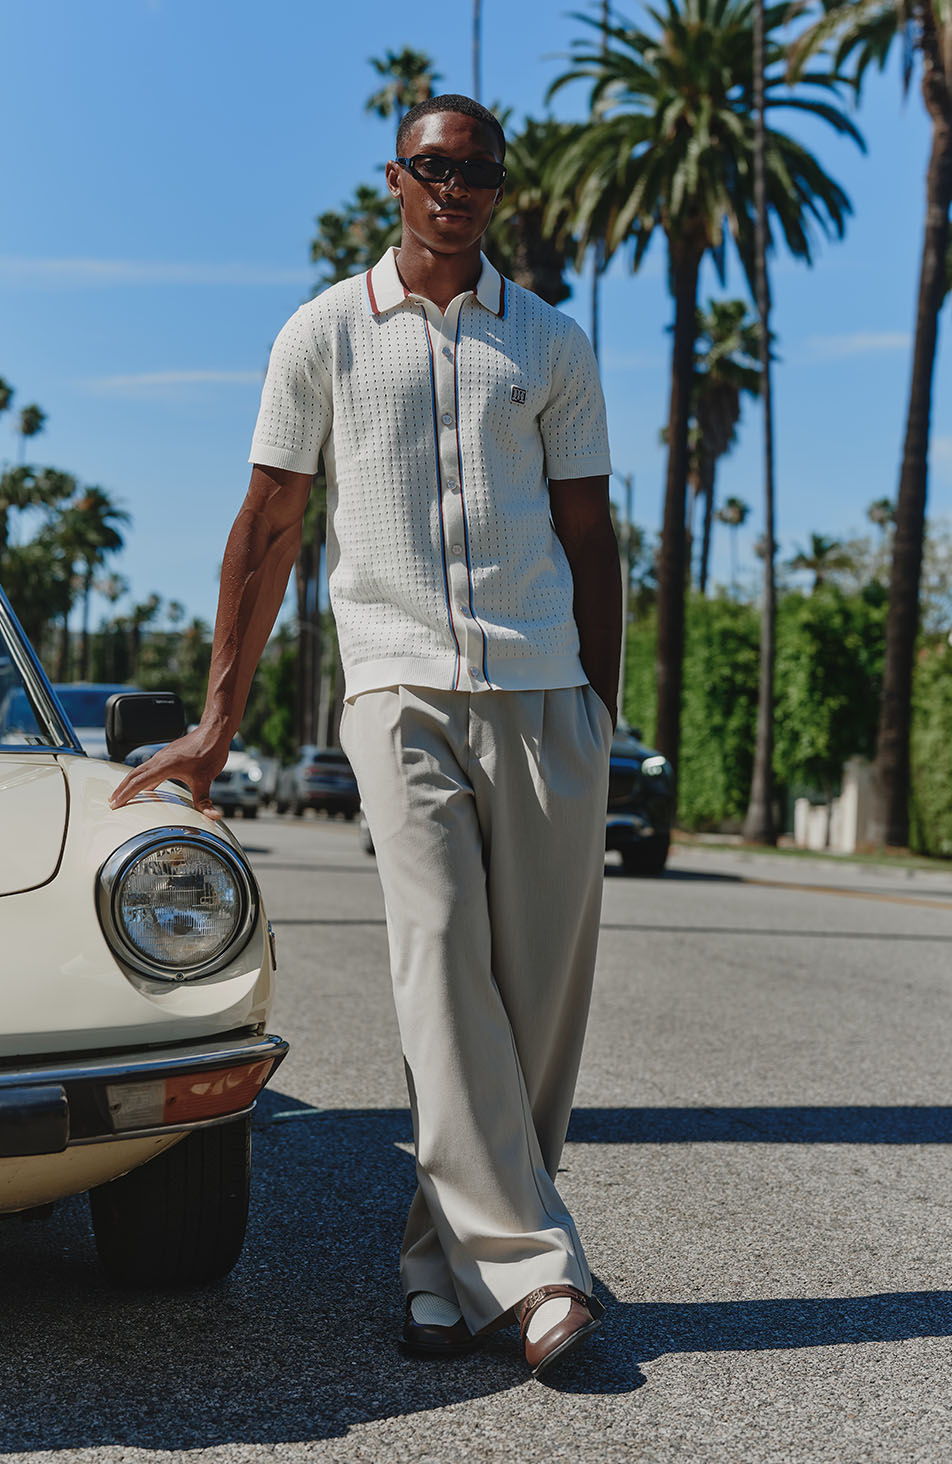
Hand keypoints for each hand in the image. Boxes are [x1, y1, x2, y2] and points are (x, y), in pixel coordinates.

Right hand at [108, 726, 230, 816]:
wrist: (214, 731)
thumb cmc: (209, 750)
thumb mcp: (206, 779)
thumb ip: (205, 801)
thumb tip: (213, 816)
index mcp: (165, 765)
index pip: (140, 781)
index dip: (126, 794)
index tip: (115, 804)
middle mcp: (160, 759)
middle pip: (133, 775)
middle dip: (121, 789)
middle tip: (111, 802)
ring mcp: (163, 756)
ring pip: (140, 770)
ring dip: (129, 782)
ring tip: (122, 794)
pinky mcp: (168, 755)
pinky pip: (149, 768)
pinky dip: (143, 777)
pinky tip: (147, 786)